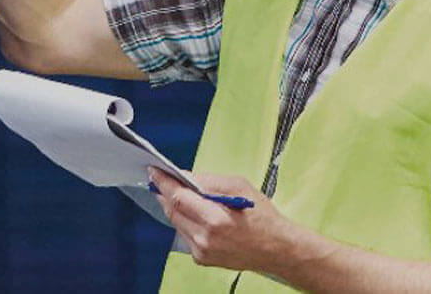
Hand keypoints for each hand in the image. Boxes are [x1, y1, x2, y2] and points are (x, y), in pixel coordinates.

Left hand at [148, 167, 298, 275]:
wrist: (275, 248)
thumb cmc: (261, 216)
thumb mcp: (238, 186)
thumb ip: (208, 181)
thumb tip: (185, 176)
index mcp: (215, 219)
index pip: (178, 198)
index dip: (163, 183)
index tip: (154, 172)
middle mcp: (205, 239)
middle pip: (172, 211)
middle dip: (165, 193)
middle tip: (161, 179)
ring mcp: (202, 251)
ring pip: (176, 223)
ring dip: (175, 207)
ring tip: (177, 193)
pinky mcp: (201, 259)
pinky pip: (185, 234)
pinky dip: (186, 221)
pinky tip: (194, 213)